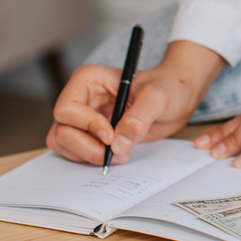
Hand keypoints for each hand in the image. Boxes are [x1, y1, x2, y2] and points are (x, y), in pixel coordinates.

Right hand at [46, 40, 224, 165]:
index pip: (67, 108)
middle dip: (87, 147)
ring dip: (88, 156)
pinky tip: (116, 155)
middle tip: (116, 153)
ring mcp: (82, 118)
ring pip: (63, 144)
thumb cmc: (168, 86)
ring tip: (119, 154)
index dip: (86, 126)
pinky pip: (74, 153)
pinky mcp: (89, 134)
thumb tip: (118, 144)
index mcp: (89, 80)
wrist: (178, 97)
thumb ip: (139, 117)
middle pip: (62, 130)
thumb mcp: (159, 97)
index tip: (110, 135)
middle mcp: (81, 99)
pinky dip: (90, 159)